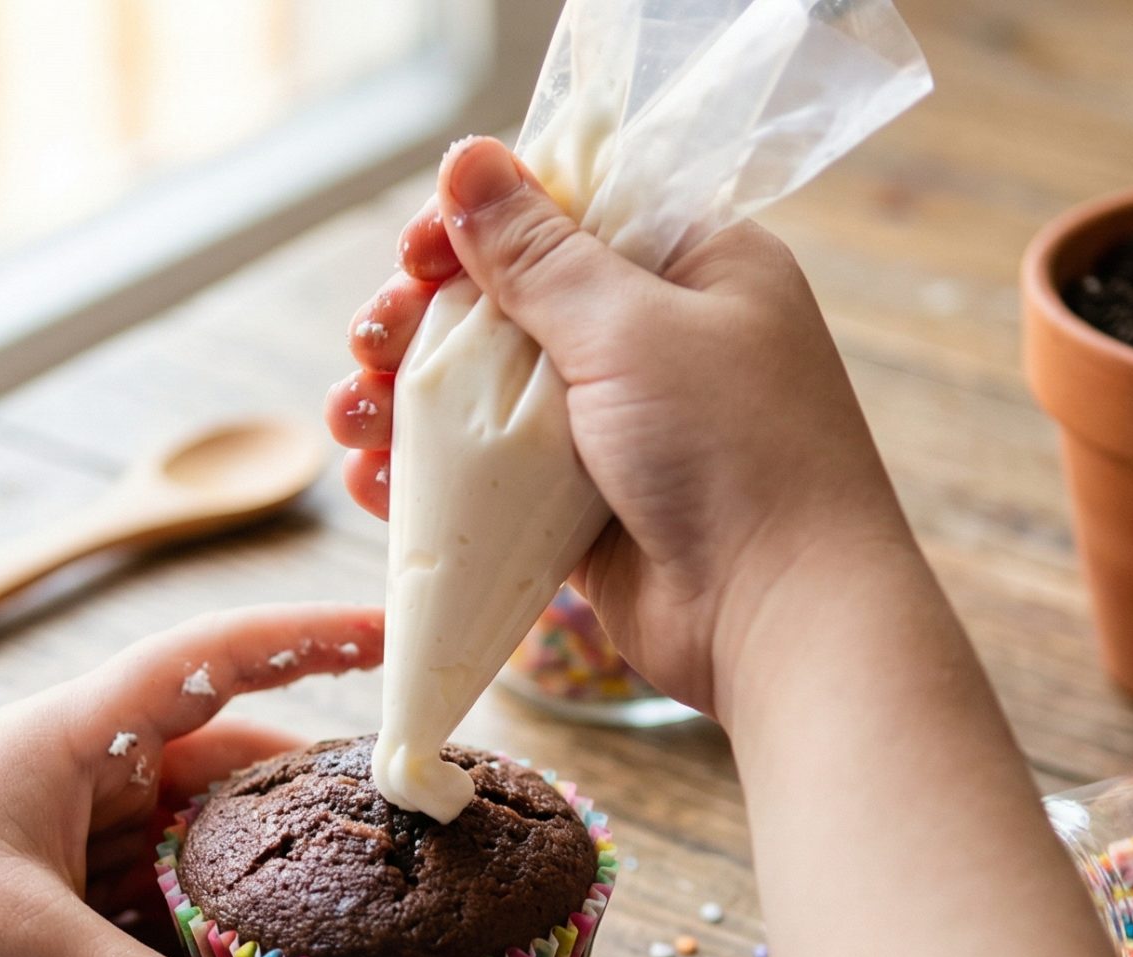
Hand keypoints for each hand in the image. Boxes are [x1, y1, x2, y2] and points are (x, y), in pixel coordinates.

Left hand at [0, 605, 382, 956]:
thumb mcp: (17, 943)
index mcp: (76, 728)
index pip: (218, 658)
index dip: (311, 639)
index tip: (399, 637)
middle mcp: (80, 773)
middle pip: (227, 766)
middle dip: (312, 789)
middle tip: (415, 815)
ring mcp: (63, 846)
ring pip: (195, 850)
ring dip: (263, 877)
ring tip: (366, 899)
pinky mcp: (44, 916)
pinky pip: (156, 916)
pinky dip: (207, 943)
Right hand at [324, 136, 912, 713]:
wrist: (781, 621)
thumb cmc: (737, 455)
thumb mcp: (631, 330)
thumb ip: (540, 254)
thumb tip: (468, 159)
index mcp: (692, 263)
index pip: (564, 209)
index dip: (477, 224)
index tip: (415, 252)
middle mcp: (653, 334)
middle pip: (506, 300)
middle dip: (420, 318)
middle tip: (370, 342)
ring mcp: (615, 424)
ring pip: (483, 389)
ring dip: (404, 397)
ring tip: (351, 418)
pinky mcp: (581, 505)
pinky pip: (486, 472)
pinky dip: (426, 471)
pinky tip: (372, 479)